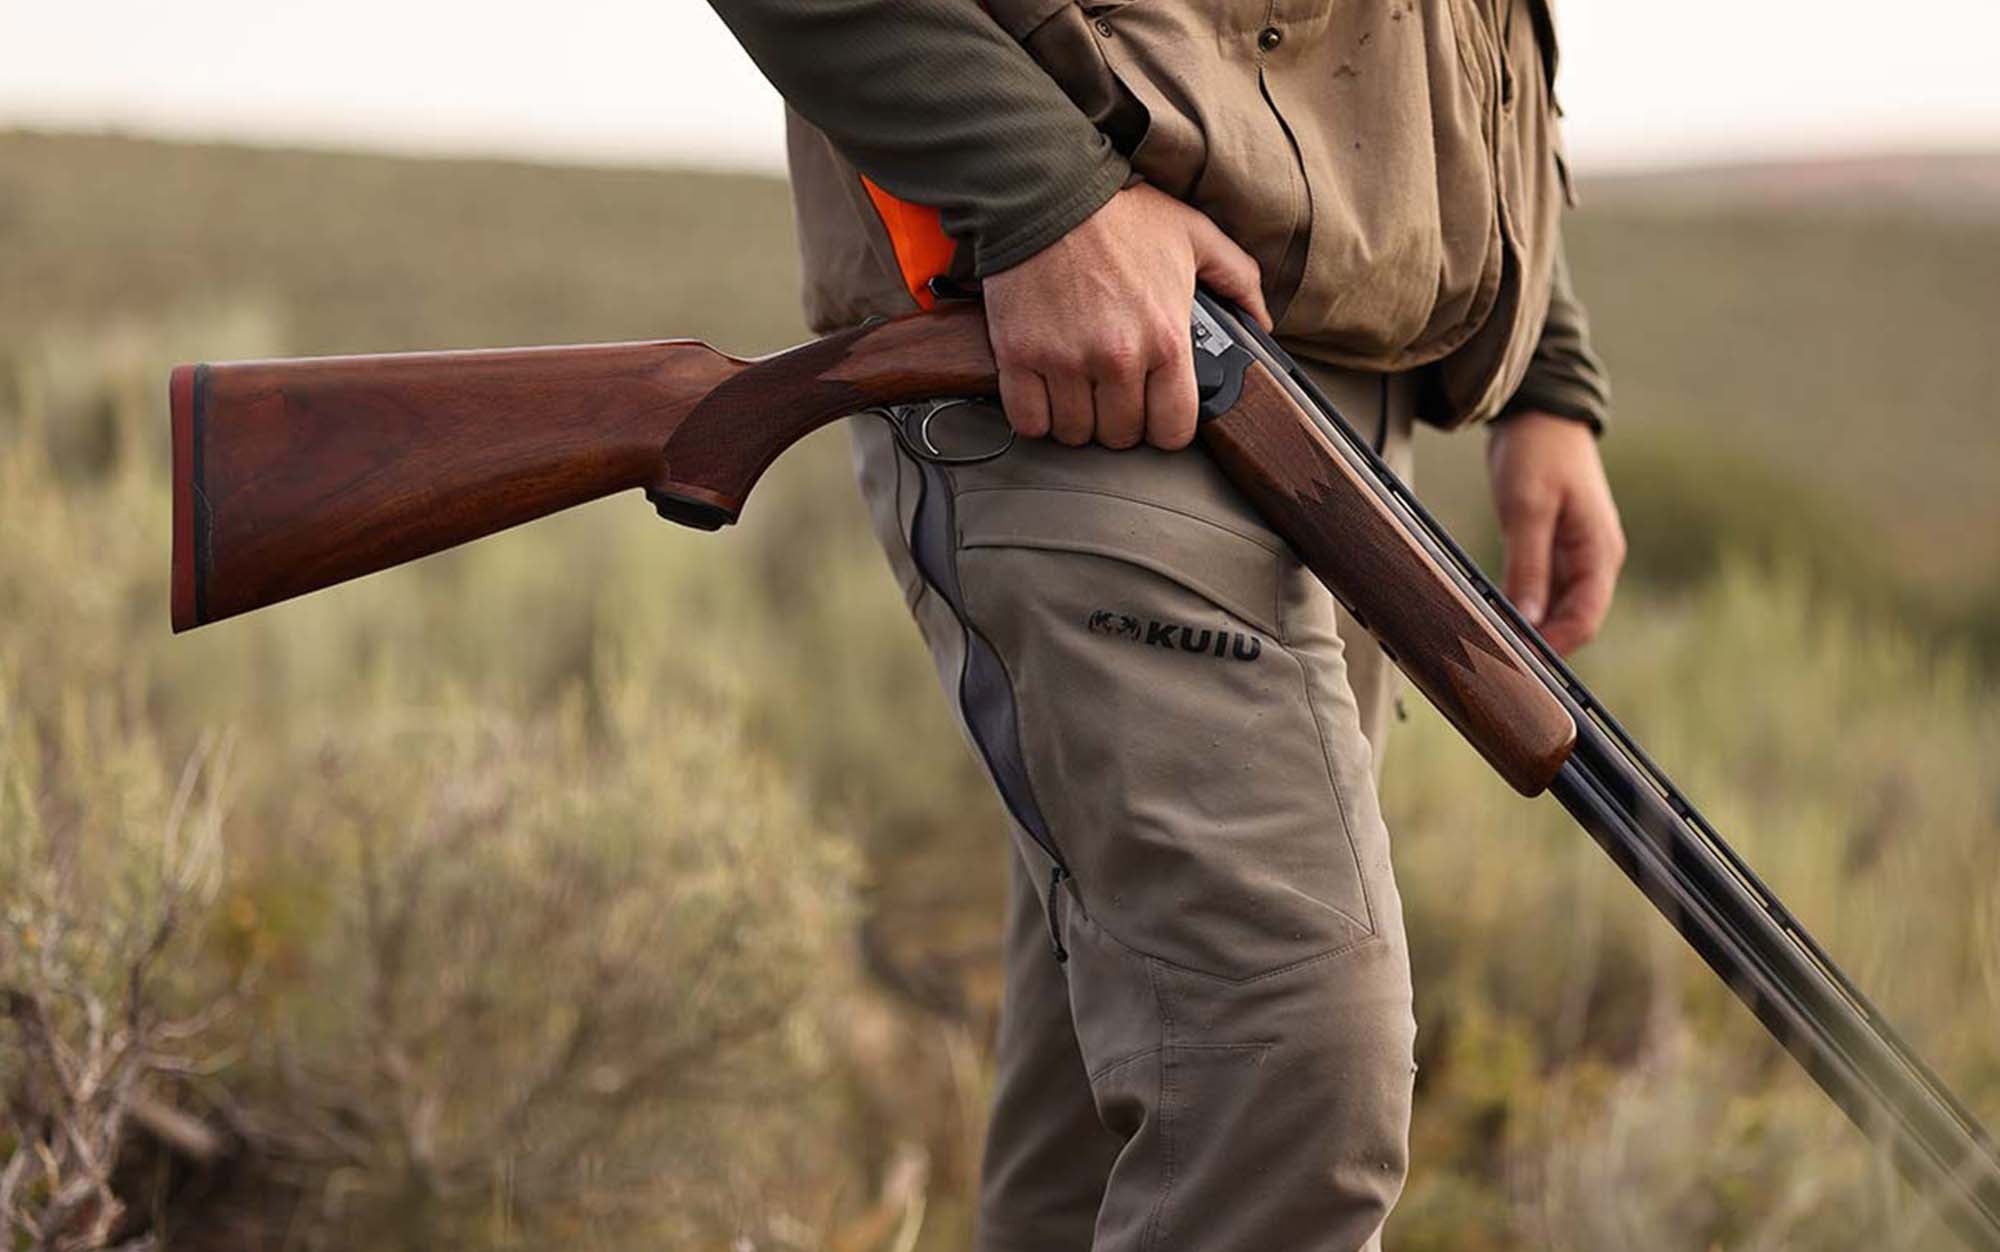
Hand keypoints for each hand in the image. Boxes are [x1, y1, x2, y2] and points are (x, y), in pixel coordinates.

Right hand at [980, 182, 1271, 451]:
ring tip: (1079, 392)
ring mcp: (1065, 361)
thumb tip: (1261, 321)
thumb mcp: (1194, 234)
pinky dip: (1037, 416)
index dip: (1166, 426)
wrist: (1047, 188)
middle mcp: (1118, 358)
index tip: (1156, 412)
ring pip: (1075, 433)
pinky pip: (1030, 421)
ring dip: (1078, 421)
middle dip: (1120, 421)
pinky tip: (1045, 393)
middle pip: (1121, 435)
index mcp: (1166, 338)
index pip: (1174, 429)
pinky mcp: (1019, 356)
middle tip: (1114, 394)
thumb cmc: (1119, 211)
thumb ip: (1237, 278)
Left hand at [1486, 412, 1625, 654]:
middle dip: (1536, 645)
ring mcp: (1573, 557)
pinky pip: (1538, 590)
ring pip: (1552, 609)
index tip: (1513, 665)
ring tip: (1486, 643)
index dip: (1551, 649)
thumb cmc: (1538, 453)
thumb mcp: (1528, 507)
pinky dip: (1518, 606)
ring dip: (1524, 628)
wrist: (1539, 412)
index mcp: (1599, 553)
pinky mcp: (1551, 549)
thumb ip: (1528, 565)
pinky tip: (1489, 614)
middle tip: (1491, 662)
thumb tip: (1526, 621)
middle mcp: (1593, 561)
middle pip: (1569, 622)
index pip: (1584, 621)